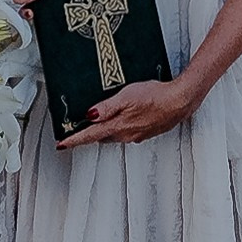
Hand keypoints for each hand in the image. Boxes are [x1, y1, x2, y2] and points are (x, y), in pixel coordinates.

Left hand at [63, 77, 190, 147]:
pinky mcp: (146, 131)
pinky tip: (124, 116)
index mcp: (118, 127)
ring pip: (114, 135)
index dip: (74, 140)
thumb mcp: (126, 96)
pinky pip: (127, 131)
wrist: (180, 101)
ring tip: (99, 120)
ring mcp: (136, 135)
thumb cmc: (155, 96)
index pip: (90, 136)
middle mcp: (126, 135)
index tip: (61, 145)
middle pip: (100, 137)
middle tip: (76, 129)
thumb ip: (106, 108)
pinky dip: (120, 126)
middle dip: (89, 134)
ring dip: (105, 129)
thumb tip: (89, 116)